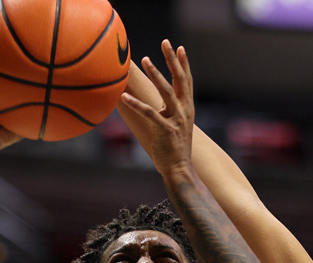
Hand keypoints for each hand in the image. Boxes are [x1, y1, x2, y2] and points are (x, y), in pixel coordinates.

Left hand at [118, 41, 196, 181]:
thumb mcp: (175, 126)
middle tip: (165, 42)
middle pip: (180, 80)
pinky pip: (149, 113)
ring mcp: (176, 121)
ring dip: (155, 74)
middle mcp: (184, 112)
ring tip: (146, 60)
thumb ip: (169, 113)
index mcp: (187, 109)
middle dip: (172, 60)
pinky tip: (124, 97)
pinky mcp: (165, 131)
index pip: (187, 81)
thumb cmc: (174, 150)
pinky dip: (136, 104)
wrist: (179, 170)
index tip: (179, 48)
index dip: (183, 64)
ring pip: (166, 92)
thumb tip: (158, 104)